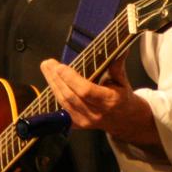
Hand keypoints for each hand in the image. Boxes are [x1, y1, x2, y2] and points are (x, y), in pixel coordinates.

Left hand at [39, 57, 158, 149]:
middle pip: (70, 96)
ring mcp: (86, 121)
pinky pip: (62, 109)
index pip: (86, 91)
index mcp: (109, 101)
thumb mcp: (123, 80)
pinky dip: (56, 94)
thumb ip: (117, 65)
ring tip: (47, 69)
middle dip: (56, 79)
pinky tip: (51, 82)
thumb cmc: (122, 97)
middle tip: (48, 63)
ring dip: (53, 84)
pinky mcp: (78, 125)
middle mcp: (96, 113)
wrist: (124, 120)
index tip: (60, 66)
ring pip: (64, 102)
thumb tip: (122, 47)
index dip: (71, 79)